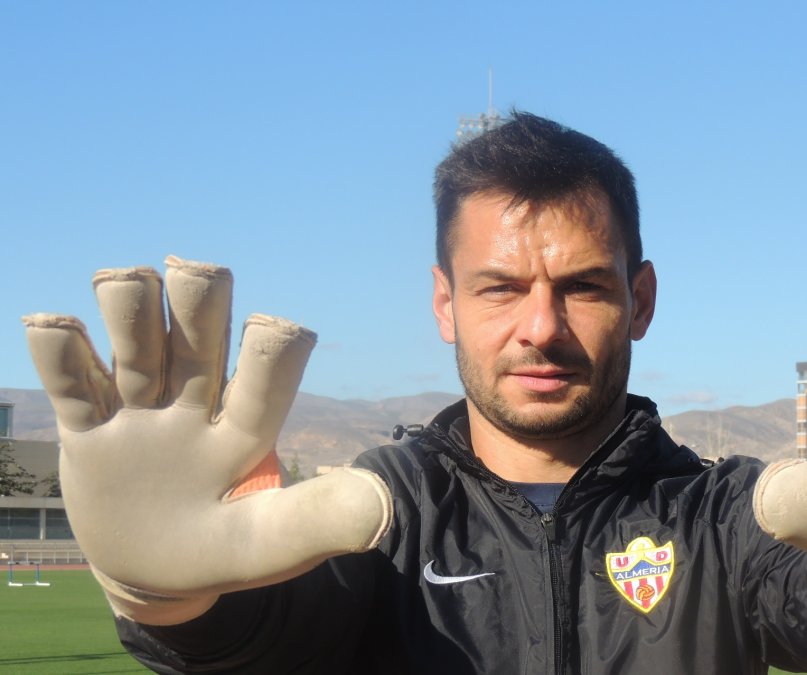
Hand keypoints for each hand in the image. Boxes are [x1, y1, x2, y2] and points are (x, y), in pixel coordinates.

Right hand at [23, 256, 391, 624]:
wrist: (152, 574)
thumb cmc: (220, 554)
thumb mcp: (267, 545)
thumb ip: (316, 521)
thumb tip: (383, 504)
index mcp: (244, 431)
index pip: (266, 377)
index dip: (273, 349)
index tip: (275, 329)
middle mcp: (194, 404)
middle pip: (197, 331)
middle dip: (199, 295)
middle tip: (193, 273)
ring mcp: (139, 411)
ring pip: (134, 337)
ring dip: (130, 307)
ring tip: (122, 289)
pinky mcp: (87, 427)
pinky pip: (68, 378)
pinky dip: (58, 348)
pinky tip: (55, 325)